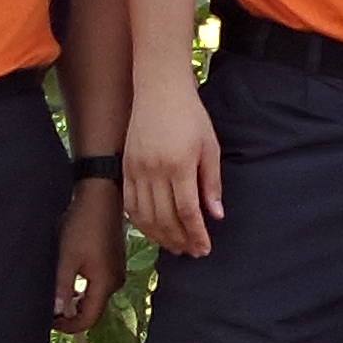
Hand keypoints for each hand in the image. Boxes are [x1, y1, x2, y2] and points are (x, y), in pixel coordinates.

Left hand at [51, 178, 123, 331]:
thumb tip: (57, 312)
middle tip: (48, 308)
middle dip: (70, 314)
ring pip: (94, 297)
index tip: (48, 321)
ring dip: (75, 300)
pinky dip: (82, 289)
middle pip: (92, 310)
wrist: (101, 196)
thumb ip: (62, 287)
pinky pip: (97, 285)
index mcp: (105, 284)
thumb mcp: (67, 257)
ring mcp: (116, 272)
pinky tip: (68, 280)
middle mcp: (115, 282)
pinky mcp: (113, 263)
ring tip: (55, 294)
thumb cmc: (83, 224)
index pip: (88, 319)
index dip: (68, 326)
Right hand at [123, 83, 222, 257]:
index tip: (204, 248)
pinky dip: (141, 223)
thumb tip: (216, 216)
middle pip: (165, 218)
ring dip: (161, 236)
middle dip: (180, 240)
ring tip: (175, 246)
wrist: (159, 90)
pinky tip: (154, 230)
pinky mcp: (126, 168)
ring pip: (145, 216)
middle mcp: (154, 170)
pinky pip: (131, 205)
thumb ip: (211, 184)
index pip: (187, 211)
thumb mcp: (209, 147)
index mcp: (179, 165)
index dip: (196, 234)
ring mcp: (136, 170)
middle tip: (192, 252)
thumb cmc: (190, 116)